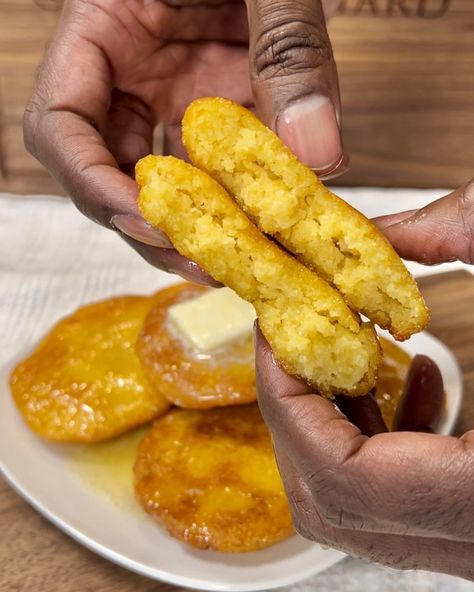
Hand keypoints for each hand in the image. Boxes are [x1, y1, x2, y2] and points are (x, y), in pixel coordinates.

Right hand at [24, 0, 345, 281]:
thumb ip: (289, 49)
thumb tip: (316, 151)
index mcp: (105, 28)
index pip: (60, 123)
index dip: (92, 183)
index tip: (150, 220)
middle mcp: (129, 74)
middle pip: (106, 173)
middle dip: (148, 226)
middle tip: (204, 261)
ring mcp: (171, 97)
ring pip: (160, 183)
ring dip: (191, 228)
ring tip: (236, 259)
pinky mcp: (214, 111)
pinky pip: (213, 171)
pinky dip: (235, 204)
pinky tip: (264, 224)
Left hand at [255, 179, 473, 578]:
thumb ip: (464, 230)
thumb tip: (377, 228)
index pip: (343, 476)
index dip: (290, 401)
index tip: (278, 332)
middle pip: (332, 500)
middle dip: (300, 410)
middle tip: (303, 336)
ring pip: (357, 506)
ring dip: (336, 422)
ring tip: (364, 352)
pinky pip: (397, 500)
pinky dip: (381, 440)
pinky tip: (417, 381)